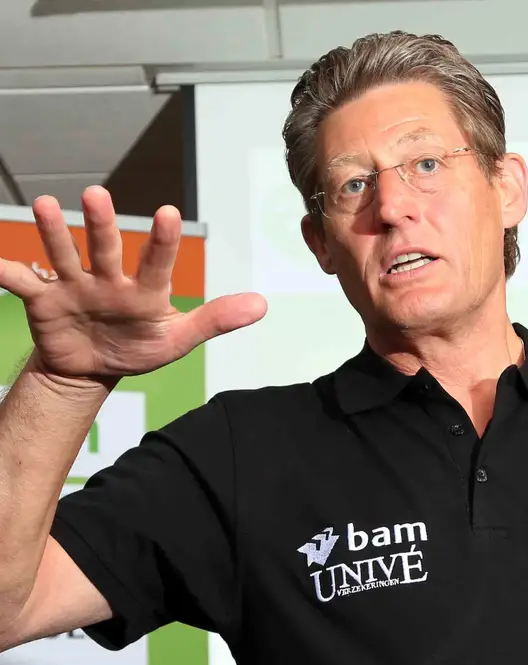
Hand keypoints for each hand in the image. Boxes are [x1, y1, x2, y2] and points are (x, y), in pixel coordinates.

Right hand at [0, 186, 266, 382]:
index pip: (157, 261)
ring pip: (63, 254)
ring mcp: (74, 286)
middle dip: (100, 224)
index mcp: (144, 290)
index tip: (169, 213)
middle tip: (97, 195)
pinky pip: (20, 282)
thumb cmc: (139, 348)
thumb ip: (216, 319)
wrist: (93, 367)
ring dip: (54, 233)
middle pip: (105, 248)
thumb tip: (262, 305)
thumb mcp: (178, 338)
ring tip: (45, 206)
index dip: (162, 240)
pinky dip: (5, 271)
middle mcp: (108, 278)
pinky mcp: (42, 299)